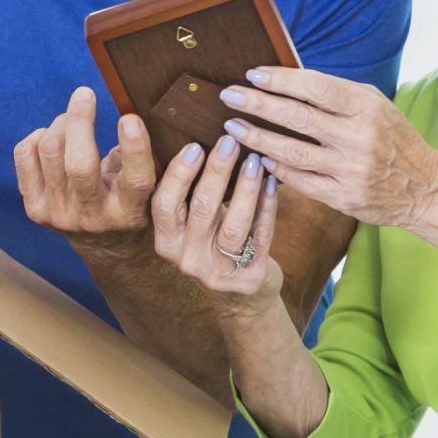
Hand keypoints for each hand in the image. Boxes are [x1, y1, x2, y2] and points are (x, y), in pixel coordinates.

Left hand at [12, 86, 155, 254]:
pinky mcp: (35, 209)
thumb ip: (140, 158)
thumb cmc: (129, 204)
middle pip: (79, 163)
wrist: (104, 246)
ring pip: (50, 151)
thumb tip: (130, 116)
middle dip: (80, 120)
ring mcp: (60, 214)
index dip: (134, 147)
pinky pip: (25, 156)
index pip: (135, 180)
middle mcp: (93, 217)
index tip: (129, 118)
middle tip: (86, 94)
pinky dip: (37, 136)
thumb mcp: (147, 189)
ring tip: (73, 119)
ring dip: (62, 123)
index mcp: (129, 211)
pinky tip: (52, 137)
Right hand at [149, 134, 281, 318]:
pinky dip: (267, 206)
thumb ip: (188, 194)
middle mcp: (188, 260)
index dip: (178, 174)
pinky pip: (261, 236)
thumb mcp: (192, 227)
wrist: (241, 299)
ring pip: (234, 224)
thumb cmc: (213, 245)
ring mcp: (219, 272)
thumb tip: (194, 138)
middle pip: (202, 209)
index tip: (194, 145)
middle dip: (216, 171)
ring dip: (245, 188)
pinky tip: (273, 182)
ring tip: (254, 159)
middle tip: (229, 141)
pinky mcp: (250, 278)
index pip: (165, 205)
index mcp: (167, 242)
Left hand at [216, 68, 437, 232]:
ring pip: (292, 152)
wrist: (425, 187)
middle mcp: (358, 137)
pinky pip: (300, 181)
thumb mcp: (375, 105)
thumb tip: (286, 79)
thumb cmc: (392, 138)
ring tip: (233, 127)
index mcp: (366, 107)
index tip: (252, 74)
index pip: (315, 87)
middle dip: (257, 105)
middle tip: (229, 96)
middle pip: (297, 117)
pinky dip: (277, 169)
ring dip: (257, 138)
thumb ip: (337, 94)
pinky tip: (258, 159)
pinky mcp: (343, 197)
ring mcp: (350, 169)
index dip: (280, 80)